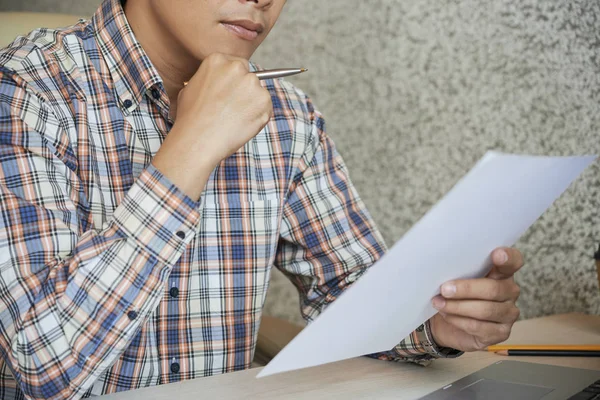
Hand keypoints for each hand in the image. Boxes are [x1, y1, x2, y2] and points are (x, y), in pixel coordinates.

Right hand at [152, 53, 272, 198]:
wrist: (197, 139)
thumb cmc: (190, 118)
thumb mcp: (191, 88)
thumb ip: (210, 80)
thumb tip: (218, 83)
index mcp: (217, 60)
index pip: (237, 65)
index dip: (234, 82)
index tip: (230, 94)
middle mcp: (237, 67)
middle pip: (249, 77)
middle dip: (245, 92)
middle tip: (232, 109)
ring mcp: (252, 83)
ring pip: (258, 93)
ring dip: (252, 105)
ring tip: (234, 120)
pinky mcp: (264, 100)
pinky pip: (266, 108)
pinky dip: (259, 117)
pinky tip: (242, 125)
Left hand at [429, 247, 522, 351]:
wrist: (446, 324)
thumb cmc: (454, 295)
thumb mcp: (456, 279)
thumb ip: (459, 271)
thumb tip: (444, 266)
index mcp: (502, 273)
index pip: (513, 261)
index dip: (508, 257)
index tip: (496, 254)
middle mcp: (510, 292)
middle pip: (493, 289)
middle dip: (466, 289)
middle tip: (444, 289)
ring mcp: (508, 313)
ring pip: (485, 310)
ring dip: (457, 306)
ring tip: (439, 303)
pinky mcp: (501, 333)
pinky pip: (478, 327)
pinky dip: (458, 320)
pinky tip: (446, 315)